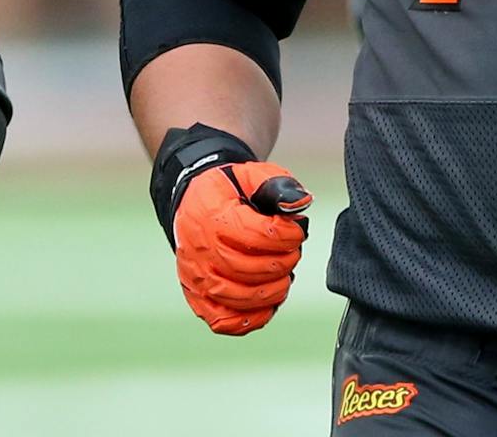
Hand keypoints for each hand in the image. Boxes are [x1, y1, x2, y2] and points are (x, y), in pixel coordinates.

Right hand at [172, 157, 311, 335]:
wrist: (195, 200)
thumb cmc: (229, 190)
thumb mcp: (254, 174)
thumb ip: (279, 187)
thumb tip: (301, 204)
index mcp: (213, 216)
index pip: (255, 236)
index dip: (286, 236)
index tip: (297, 231)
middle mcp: (200, 250)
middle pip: (246, 269)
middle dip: (281, 264)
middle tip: (293, 253)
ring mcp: (196, 277)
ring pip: (236, 298)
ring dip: (270, 293)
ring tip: (284, 277)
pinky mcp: (197, 296)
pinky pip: (222, 320)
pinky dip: (248, 320)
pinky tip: (267, 305)